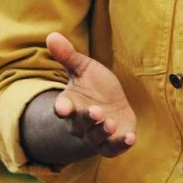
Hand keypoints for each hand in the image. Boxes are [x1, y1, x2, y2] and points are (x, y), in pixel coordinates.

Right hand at [47, 31, 136, 157]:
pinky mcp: (113, 143)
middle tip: (96, 111)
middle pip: (81, 124)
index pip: (63, 108)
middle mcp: (81, 123)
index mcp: (71, 104)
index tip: (62, 108)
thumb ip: (68, 56)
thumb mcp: (82, 68)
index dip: (62, 108)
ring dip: (102, 132)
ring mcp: (97, 134)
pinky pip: (113, 148)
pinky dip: (121, 145)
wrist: (110, 106)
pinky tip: (130, 138)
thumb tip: (51, 35)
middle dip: (88, 119)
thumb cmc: (93, 86)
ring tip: (110, 123)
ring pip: (96, 138)